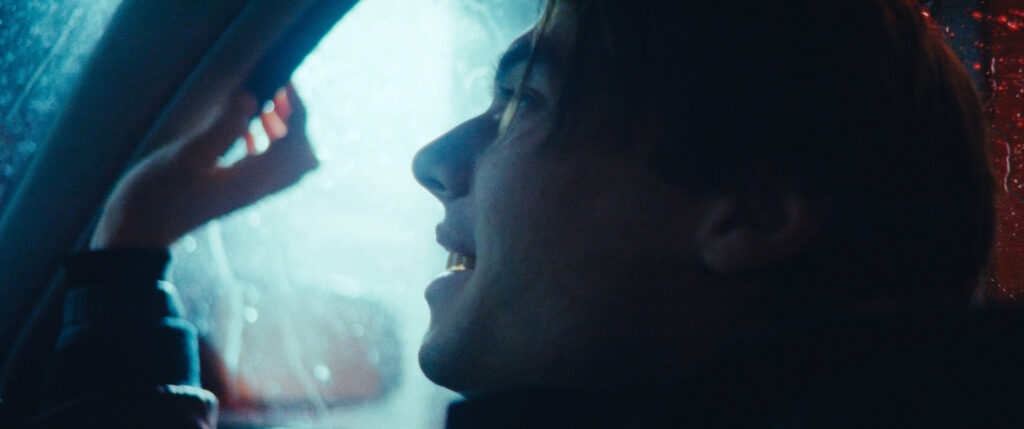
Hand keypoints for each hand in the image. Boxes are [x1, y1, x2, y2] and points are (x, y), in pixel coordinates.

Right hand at [90, 84, 317, 248]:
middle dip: (296, 123)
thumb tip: (252, 97)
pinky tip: (243, 130)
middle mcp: (258, 189)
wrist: (138, 232)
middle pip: (303, 158)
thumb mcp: (188, 156)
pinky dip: (266, 144)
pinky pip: (267, 167)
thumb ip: (223, 127)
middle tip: (275, 97)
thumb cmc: (157, 195)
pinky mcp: (235, 192)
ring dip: (283, 132)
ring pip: (287, 163)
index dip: (297, 110)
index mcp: (253, 180)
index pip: (297, 144)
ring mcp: (248, 193)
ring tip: (261, 108)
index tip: (282, 83)